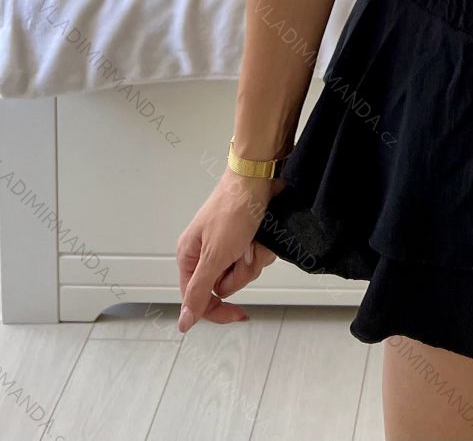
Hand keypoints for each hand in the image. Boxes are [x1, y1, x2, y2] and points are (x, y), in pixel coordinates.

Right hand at [176, 169, 285, 331]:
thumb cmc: (233, 207)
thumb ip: (198, 291)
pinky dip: (263, 248)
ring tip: (253, 237)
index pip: (198, 299)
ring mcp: (229, 244)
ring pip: (244, 271)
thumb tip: (183, 321)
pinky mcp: (246, 238)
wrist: (259, 179)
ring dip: (254, 256)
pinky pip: (257, 257)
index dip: (218, 310)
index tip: (238, 314)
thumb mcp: (214, 255)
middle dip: (241, 270)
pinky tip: (262, 233)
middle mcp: (207, 252)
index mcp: (190, 256)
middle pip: (227, 285)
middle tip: (242, 250)